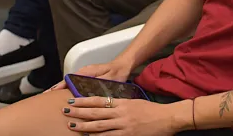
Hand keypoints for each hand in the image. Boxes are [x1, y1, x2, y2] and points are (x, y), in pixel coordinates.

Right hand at [48, 61, 134, 91]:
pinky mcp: (88, 78)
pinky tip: (67, 95)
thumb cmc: (117, 70)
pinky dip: (69, 88)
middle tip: (46, 97)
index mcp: (87, 71)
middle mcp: (84, 72)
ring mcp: (85, 75)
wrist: (123, 65)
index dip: (59, 85)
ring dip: (62, 89)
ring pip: (70, 82)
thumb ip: (97, 84)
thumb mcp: (108, 79)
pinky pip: (75, 83)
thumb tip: (88, 90)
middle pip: (67, 80)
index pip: (69, 78)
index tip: (52, 91)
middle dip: (56, 88)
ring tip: (52, 97)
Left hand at [63, 97, 187, 134]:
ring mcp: (123, 125)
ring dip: (84, 126)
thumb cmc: (151, 110)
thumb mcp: (134, 102)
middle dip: (79, 111)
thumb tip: (105, 105)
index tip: (73, 99)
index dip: (84, 100)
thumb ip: (120, 104)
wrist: (166, 118)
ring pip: (99, 126)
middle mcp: (120, 113)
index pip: (99, 100)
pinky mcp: (127, 135)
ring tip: (72, 125)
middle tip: (66, 111)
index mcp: (122, 102)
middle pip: (95, 112)